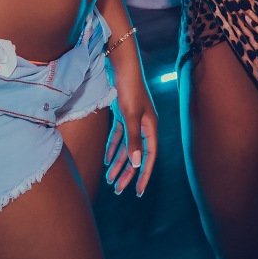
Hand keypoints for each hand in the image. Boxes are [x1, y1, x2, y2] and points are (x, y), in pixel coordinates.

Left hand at [104, 67, 158, 196]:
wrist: (122, 66)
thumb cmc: (129, 90)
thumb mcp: (131, 116)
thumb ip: (133, 140)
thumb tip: (137, 165)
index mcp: (151, 128)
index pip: (149, 157)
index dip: (144, 175)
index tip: (138, 192)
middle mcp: (144, 126)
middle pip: (136, 155)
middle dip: (127, 174)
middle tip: (118, 190)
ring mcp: (134, 120)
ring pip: (126, 148)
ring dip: (118, 163)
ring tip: (110, 180)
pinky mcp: (123, 115)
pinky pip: (119, 137)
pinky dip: (113, 148)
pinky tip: (107, 160)